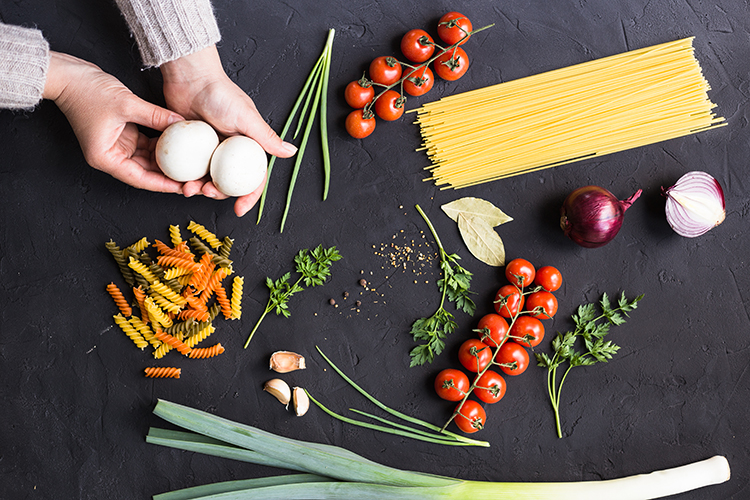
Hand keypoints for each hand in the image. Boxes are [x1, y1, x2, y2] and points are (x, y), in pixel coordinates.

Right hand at [43, 51, 184, 192]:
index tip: (182, 187)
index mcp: (105, 158)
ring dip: (167, 161)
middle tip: (191, 178)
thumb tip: (180, 124)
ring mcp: (117, 146)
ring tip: (189, 165)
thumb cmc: (87, 91)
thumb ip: (155, 116)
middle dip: (168, 175)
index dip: (162, 184)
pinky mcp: (123, 135)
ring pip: (148, 159)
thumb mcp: (126, 104)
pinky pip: (146, 145)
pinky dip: (161, 145)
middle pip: (145, 173)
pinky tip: (179, 146)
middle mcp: (111, 156)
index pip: (139, 178)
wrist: (68, 75)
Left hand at [160, 45, 296, 215]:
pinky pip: (189, 169)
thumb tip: (291, 151)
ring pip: (207, 179)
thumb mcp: (247, 118)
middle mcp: (229, 151)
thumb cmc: (220, 94)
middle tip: (208, 193)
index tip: (239, 210)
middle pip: (227, 183)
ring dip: (199, 188)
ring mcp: (209, 151)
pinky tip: (179, 182)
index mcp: (247, 146)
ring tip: (189, 188)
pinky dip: (185, 178)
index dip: (249, 196)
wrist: (190, 78)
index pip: (252, 177)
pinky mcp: (190, 148)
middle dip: (219, 194)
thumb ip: (267, 137)